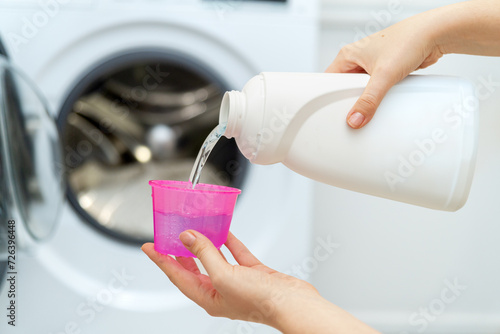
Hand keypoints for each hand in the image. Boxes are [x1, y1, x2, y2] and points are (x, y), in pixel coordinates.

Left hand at [142, 231, 378, 333]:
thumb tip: (187, 237)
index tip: (149, 247)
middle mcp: (220, 290)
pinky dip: (229, 242)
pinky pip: (236, 254)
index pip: (178, 276)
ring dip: (205, 243)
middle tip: (168, 237)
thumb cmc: (260, 301)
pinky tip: (224, 231)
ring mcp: (237, 281)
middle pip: (194, 268)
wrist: (292, 303)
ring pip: (215, 259)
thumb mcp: (223, 275)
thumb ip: (204, 254)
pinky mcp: (252, 273)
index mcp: (208, 297)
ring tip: (194, 229)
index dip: (162, 261)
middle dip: (180, 252)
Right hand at [327, 12, 442, 128]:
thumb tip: (356, 118)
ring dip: (367, 98)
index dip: (330, 97)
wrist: (434, 35)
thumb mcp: (384, 75)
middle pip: (345, 87)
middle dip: (350, 100)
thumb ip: (369, 100)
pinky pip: (375, 89)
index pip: (329, 80)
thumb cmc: (408, 41)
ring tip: (370, 104)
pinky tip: (383, 99)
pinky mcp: (385, 70)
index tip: (334, 111)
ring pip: (361, 89)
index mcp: (348, 54)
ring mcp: (372, 65)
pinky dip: (378, 96)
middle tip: (354, 110)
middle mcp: (358, 58)